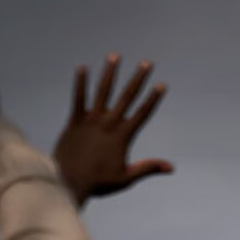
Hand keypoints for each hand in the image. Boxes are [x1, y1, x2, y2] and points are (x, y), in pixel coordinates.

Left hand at [54, 54, 171, 203]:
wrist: (68, 182)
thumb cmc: (98, 183)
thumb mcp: (127, 178)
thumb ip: (148, 168)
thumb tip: (172, 167)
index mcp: (122, 137)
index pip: (142, 113)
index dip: (153, 99)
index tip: (162, 85)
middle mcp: (108, 124)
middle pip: (126, 97)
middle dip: (138, 79)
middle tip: (147, 63)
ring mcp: (90, 121)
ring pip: (102, 92)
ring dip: (110, 73)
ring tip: (115, 56)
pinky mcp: (74, 122)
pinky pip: (78, 99)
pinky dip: (80, 83)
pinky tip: (83, 68)